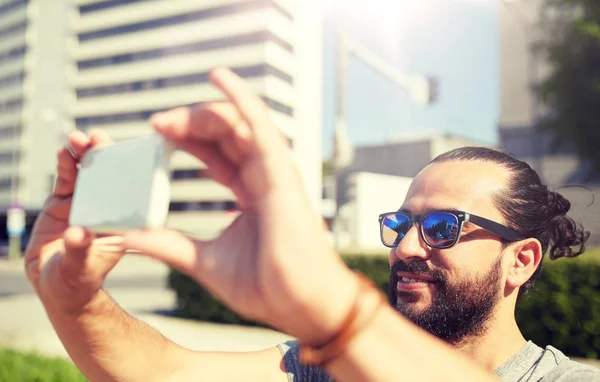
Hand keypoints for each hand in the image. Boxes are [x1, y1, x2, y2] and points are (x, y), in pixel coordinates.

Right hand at [24, 130, 125, 312]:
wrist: (56, 285)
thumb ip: (79, 250)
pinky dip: (65, 164)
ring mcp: (86, 202)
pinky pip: (66, 179)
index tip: (127, 152)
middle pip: (109, 174)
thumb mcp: (80, 268)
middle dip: (104, 154)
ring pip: (87, 172)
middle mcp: (106, 208)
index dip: (128, 169)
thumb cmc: (77, 280)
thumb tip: (76, 234)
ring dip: (84, 153)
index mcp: (121, 221)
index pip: (130, 190)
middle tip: (98, 138)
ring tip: (78, 139)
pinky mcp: (64, 202)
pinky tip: (64, 151)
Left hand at [123, 68, 358, 343]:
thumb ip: (168, 243)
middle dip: (188, 124)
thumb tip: (128, 235)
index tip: (154, 137)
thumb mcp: (202, 261)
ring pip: (238, 124)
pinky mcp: (281, 172)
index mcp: (249, 193)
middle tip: (154, 125)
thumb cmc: (265, 287)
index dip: (186, 141)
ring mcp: (274, 172)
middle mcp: (263, 177)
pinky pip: (261, 126)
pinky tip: (219, 77)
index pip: (215, 155)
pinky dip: (241, 99)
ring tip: (166, 120)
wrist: (299, 306)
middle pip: (224, 134)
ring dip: (202, 113)